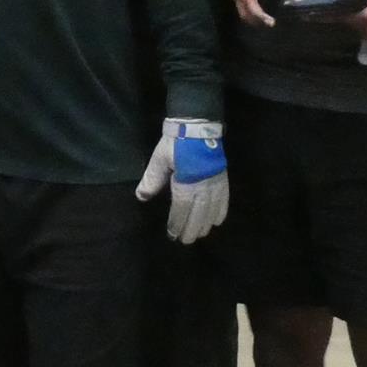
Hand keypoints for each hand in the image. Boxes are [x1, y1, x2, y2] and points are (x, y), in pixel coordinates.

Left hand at [137, 118, 228, 241]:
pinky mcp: (223, 177)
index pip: (181, 209)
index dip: (177, 224)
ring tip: (200, 234)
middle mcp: (203, 187)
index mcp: (186, 183)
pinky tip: (217, 221)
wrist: (197, 125)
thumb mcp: (159, 159)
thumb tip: (141, 196)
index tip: (173, 235)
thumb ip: (152, 179)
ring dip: (205, 224)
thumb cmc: (176, 143)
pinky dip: (221, 211)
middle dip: (191, 228)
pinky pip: (225, 199)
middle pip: (198, 213)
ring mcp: (215, 183)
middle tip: (186, 240)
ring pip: (212, 209)